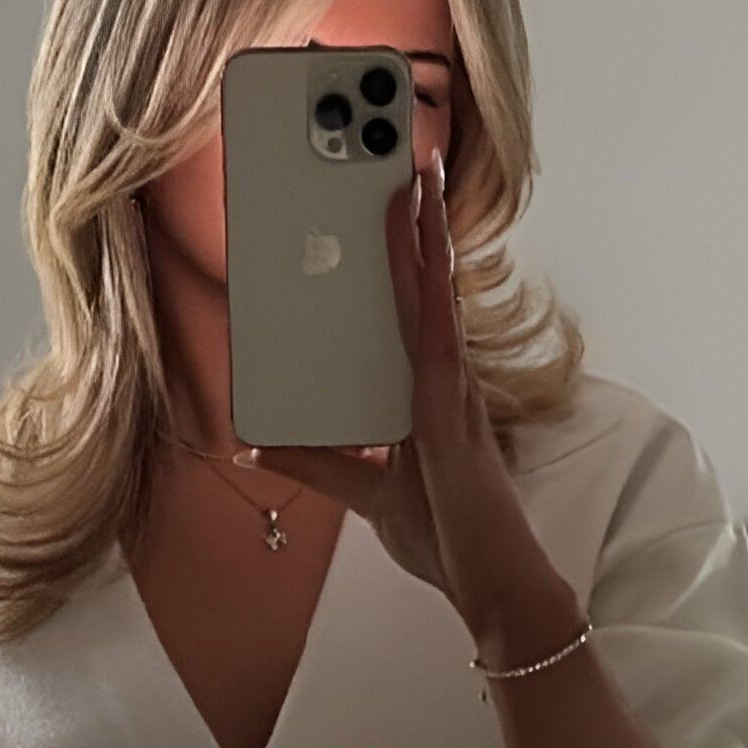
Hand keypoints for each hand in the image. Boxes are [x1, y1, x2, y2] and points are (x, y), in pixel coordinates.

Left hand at [244, 158, 569, 653]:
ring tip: (414, 176)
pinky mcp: (452, 411)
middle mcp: (442, 379)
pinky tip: (421, 251)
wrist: (491, 588)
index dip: (397, 255)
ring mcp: (452, 390)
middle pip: (421, 286)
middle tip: (401, 159)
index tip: (383, 203)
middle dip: (411, 223)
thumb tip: (256, 444)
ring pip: (433, 295)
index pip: (405, 309)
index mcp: (423, 390)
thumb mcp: (362, 495)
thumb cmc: (446, 539)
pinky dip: (428, 290)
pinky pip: (436, 336)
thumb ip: (314, 464)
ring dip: (424, 234)